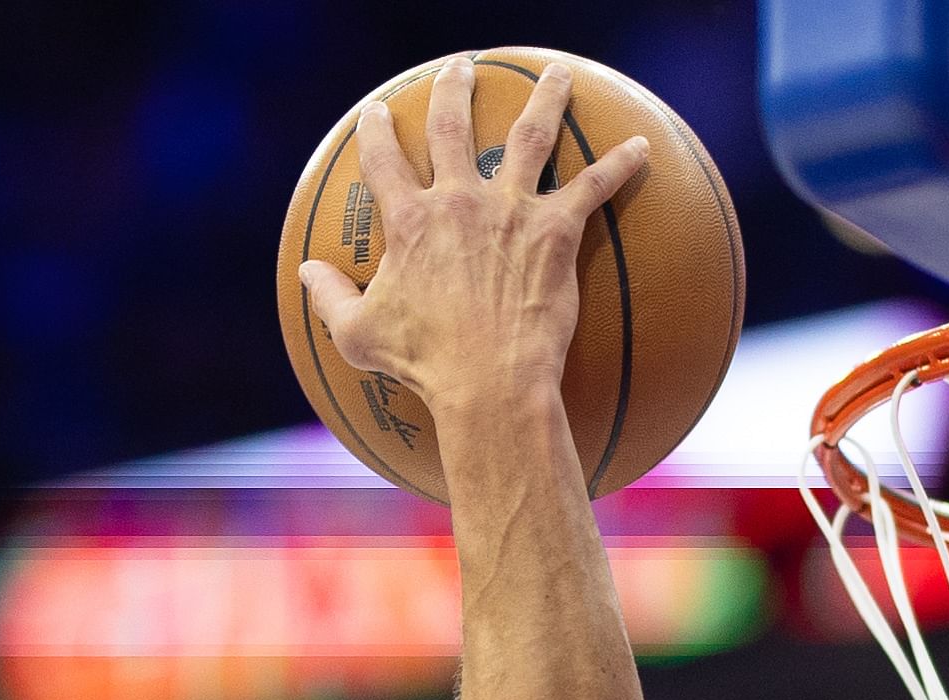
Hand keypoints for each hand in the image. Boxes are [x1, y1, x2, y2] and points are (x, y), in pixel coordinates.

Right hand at [297, 56, 652, 436]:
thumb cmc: (424, 366)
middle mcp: (459, 200)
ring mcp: (511, 209)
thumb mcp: (359, 335)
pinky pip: (595, 187)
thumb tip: (305, 272)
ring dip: (545, 97)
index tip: (376, 115)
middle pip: (455, 128)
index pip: (384, 161)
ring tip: (554, 72)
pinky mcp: (556, 230)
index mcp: (410, 220)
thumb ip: (329, 297)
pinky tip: (644, 146)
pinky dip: (621, 164)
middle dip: (455, 91)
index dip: (377, 133)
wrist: (489, 382)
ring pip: (531, 135)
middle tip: (460, 68)